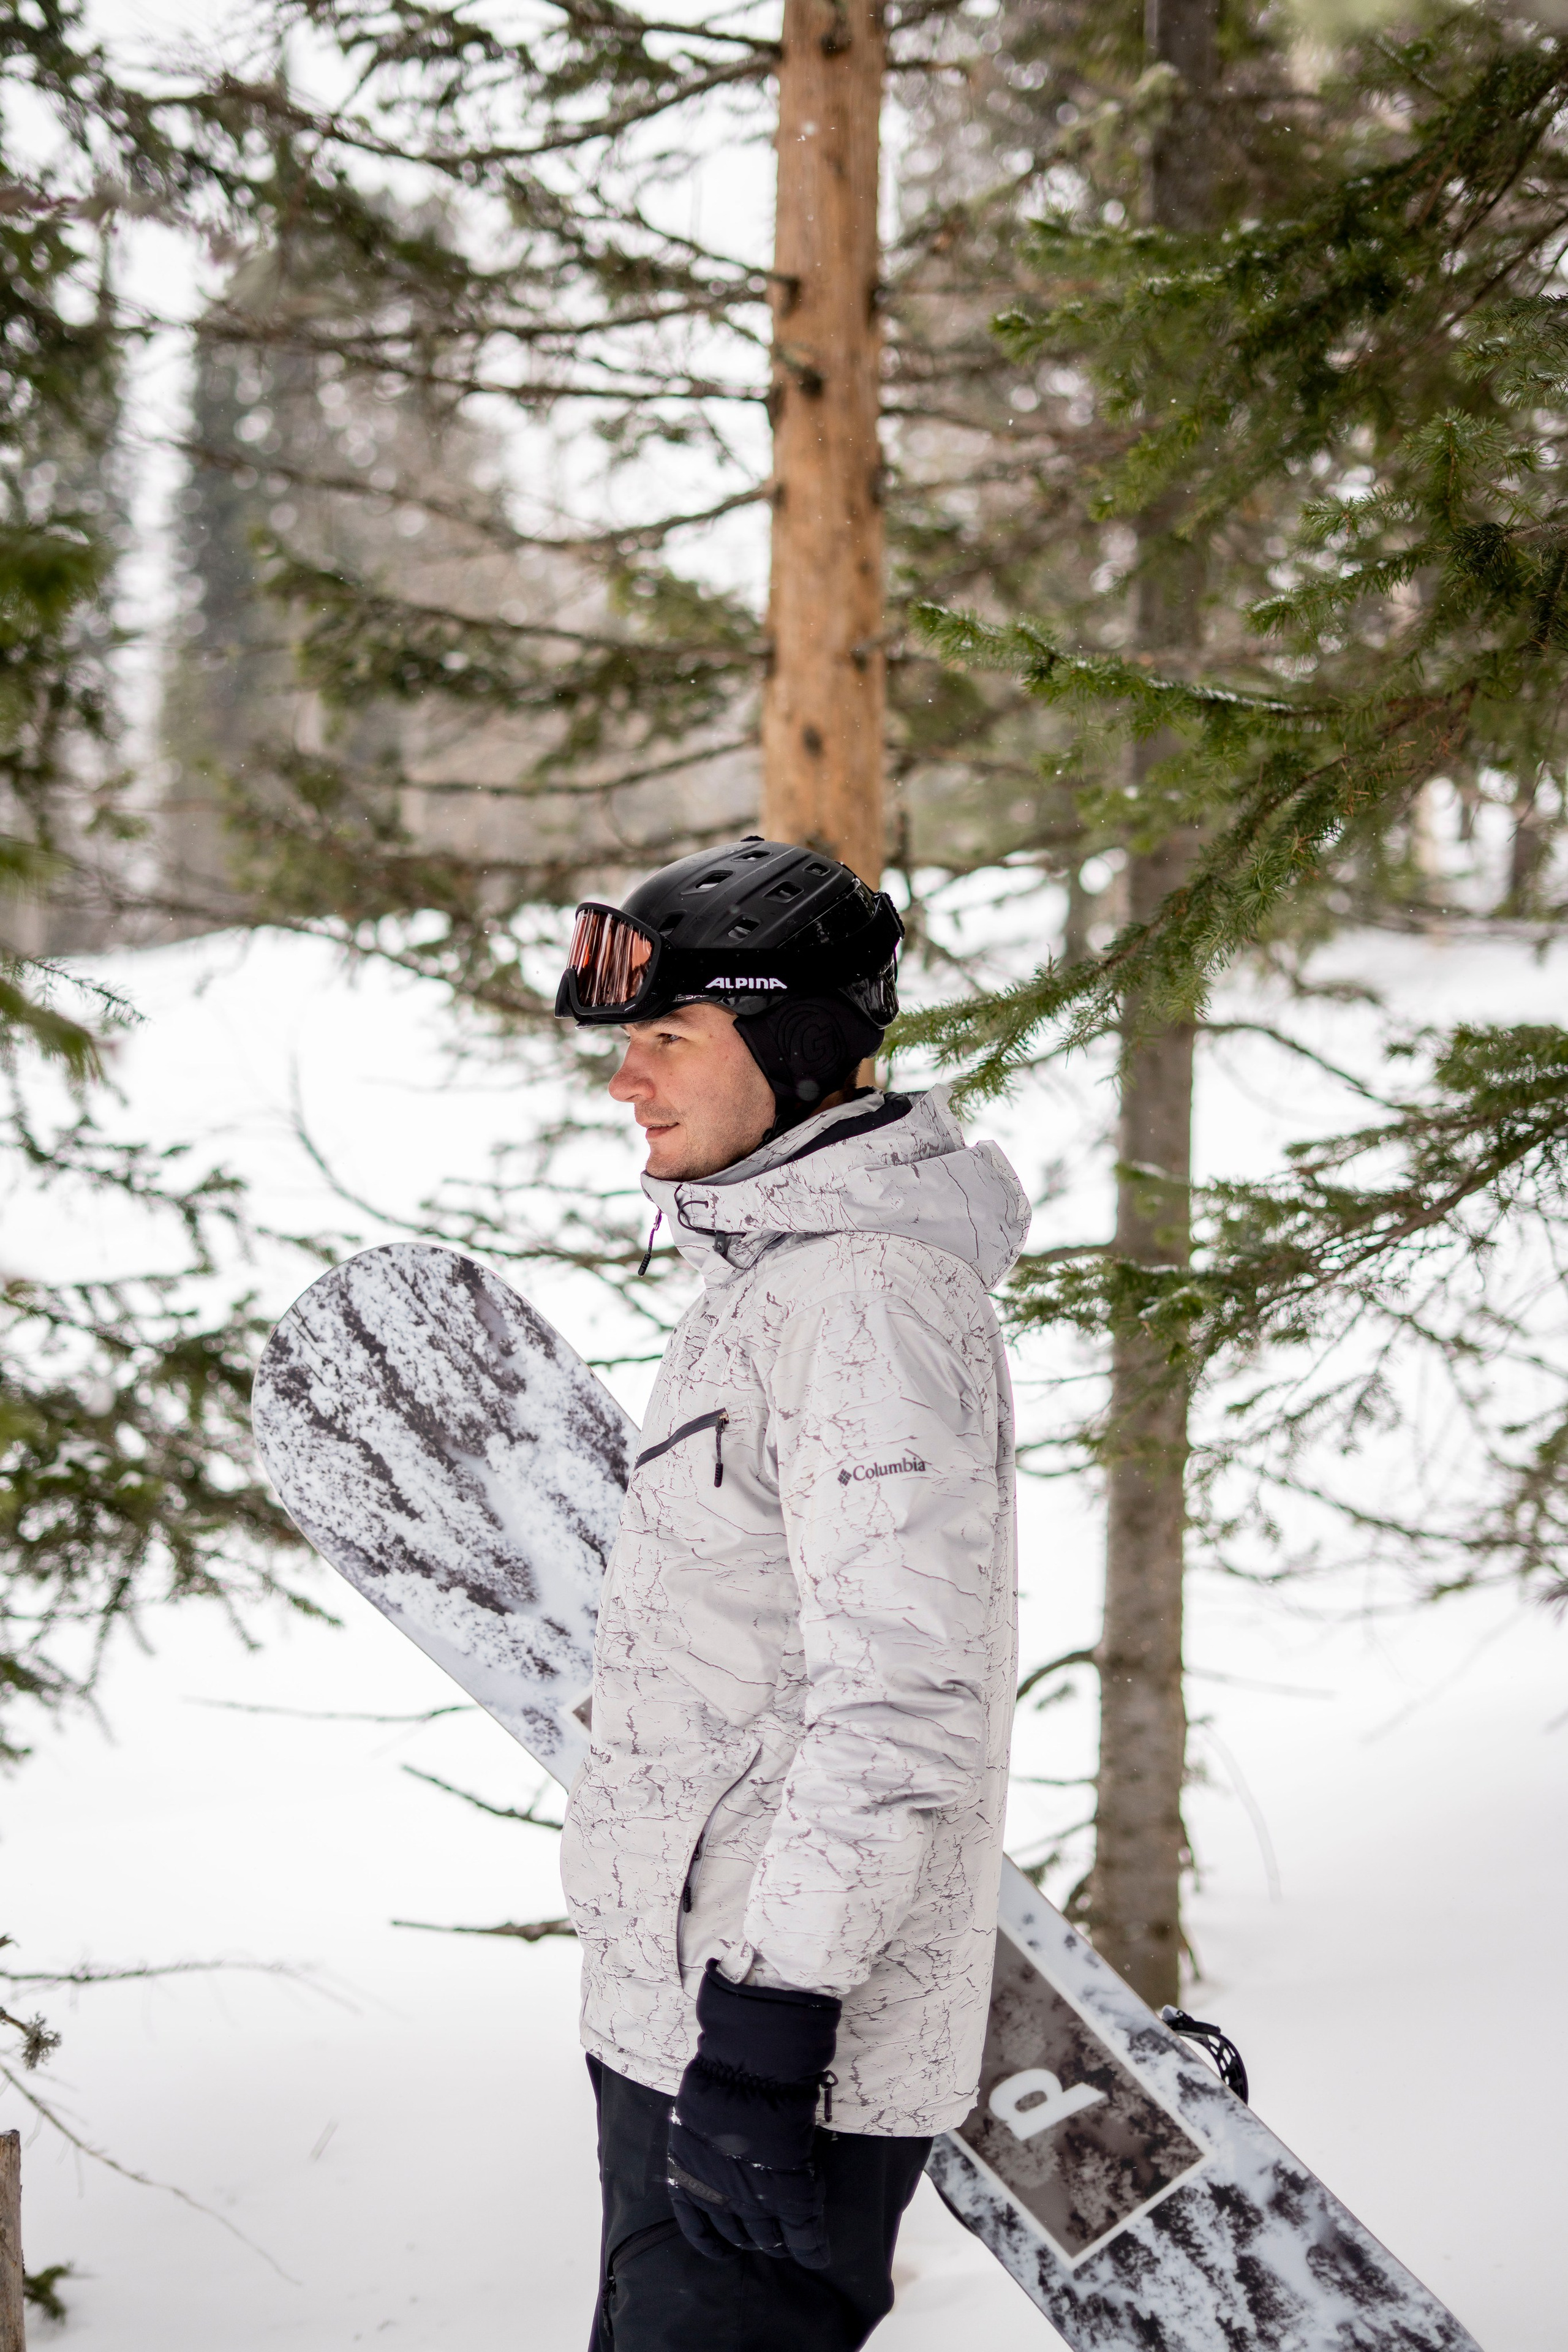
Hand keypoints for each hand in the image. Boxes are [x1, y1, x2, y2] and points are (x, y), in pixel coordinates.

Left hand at [666, 1959, 839, 2270]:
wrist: (752, 2060)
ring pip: (768, 2237)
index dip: (714, 2241)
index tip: (726, 2247)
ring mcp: (751, 2196)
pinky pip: (802, 2233)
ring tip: (792, 2240)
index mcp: (687, 2173)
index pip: (697, 2226)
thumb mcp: (697, 2112)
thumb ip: (706, 2141)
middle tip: (769, 2234)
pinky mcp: (788, 2191)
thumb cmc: (724, 2071)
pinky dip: (812, 2247)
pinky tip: (819, 2255)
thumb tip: (719, 2148)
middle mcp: (714, 2194)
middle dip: (753, 2236)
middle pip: (737, 2234)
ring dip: (781, 2241)